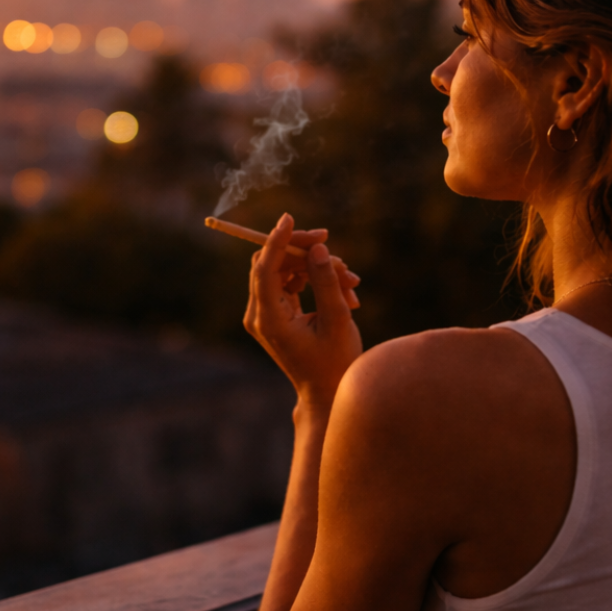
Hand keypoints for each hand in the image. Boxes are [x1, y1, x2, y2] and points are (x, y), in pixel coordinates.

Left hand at [244, 214, 363, 410]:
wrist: (327, 392)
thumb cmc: (335, 363)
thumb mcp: (337, 320)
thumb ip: (326, 282)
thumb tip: (317, 248)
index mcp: (269, 319)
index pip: (265, 268)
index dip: (277, 240)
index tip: (289, 217)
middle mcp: (260, 315)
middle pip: (272, 263)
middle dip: (305, 253)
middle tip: (335, 248)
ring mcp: (265, 314)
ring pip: (285, 270)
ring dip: (317, 269)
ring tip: (351, 283)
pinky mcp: (276, 313)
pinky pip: (291, 282)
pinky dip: (315, 281)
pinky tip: (345, 293)